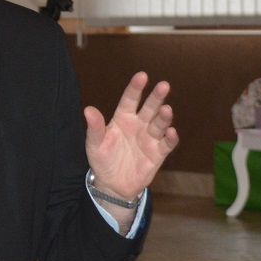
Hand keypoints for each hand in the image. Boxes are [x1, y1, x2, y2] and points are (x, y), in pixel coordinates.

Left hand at [84, 72, 176, 203]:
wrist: (112, 185)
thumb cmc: (103, 160)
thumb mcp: (94, 145)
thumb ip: (94, 128)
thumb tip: (88, 109)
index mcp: (122, 118)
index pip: (130, 100)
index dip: (135, 88)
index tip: (142, 76)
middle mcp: (139, 125)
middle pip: (149, 108)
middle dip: (156, 97)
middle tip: (164, 85)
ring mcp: (149, 138)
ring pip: (159, 124)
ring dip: (164, 117)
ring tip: (166, 110)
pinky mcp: (158, 153)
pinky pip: (167, 144)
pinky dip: (171, 138)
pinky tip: (172, 132)